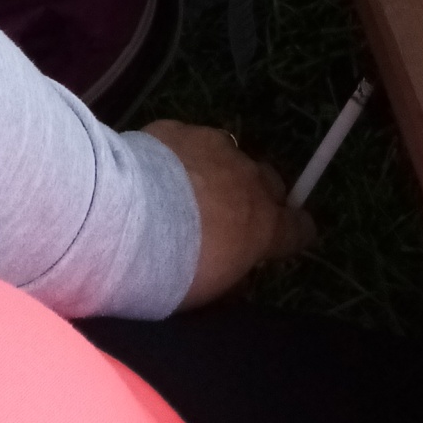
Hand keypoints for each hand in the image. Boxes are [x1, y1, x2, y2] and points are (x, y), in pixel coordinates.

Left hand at [141, 120, 314, 309]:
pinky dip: (182, 160)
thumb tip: (231, 267)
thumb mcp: (207, 291)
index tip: (290, 239)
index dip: (295, 232)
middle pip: (269, 183)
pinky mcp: (181, 130)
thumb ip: (229, 271)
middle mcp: (248, 180)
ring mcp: (216, 148)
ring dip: (218, 175)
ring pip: (229, 159)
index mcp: (262, 225)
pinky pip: (191, 145)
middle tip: (231, 218)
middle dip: (258, 197)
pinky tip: (156, 177)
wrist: (125, 221)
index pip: (297, 227)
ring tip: (186, 196)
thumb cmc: (169, 271)